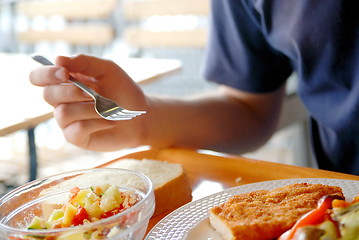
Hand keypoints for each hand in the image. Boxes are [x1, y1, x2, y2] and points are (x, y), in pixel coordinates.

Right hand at [30, 54, 147, 150]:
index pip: (39, 77)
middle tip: (95, 93)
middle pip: (48, 95)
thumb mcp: (108, 70)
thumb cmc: (123, 91)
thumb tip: (57, 59)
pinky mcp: (76, 137)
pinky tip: (110, 121)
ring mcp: (67, 121)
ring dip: (90, 109)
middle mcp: (61, 102)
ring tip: (109, 109)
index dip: (45, 74)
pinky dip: (97, 123)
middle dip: (73, 92)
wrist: (140, 116)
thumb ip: (85, 62)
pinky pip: (76, 129)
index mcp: (65, 82)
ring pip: (64, 113)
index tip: (64, 73)